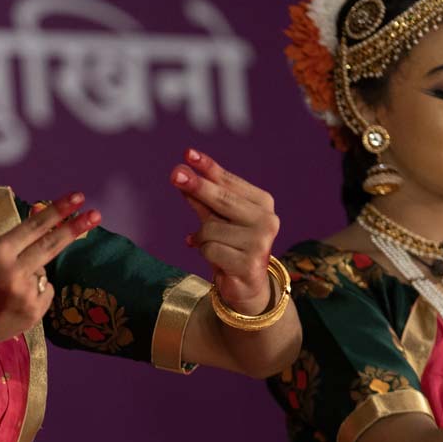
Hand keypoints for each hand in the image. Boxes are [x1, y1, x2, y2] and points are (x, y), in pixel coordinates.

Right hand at [0, 193, 100, 359]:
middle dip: (74, 228)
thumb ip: (18, 242)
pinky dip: (37, 294)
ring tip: (8, 290)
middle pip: (51, 245)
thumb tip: (46, 219)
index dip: (57, 211)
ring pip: (45, 271)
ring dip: (34, 275)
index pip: (34, 226)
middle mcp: (13, 271)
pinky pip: (47, 291)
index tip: (78, 197)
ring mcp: (25, 294)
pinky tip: (15, 302)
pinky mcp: (34, 313)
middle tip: (96, 214)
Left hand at [171, 148, 280, 315]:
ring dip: (202, 238)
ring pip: (211, 229)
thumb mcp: (215, 219)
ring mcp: (261, 243)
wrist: (246, 286)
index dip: (208, 168)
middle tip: (175, 174)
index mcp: (263, 203)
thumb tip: (182, 173)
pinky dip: (204, 253)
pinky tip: (216, 260)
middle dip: (197, 187)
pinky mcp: (249, 264)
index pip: (229, 182)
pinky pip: (210, 249)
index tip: (188, 154)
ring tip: (212, 247)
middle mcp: (267, 220)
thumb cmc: (230, 246)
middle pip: (222, 200)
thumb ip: (202, 199)